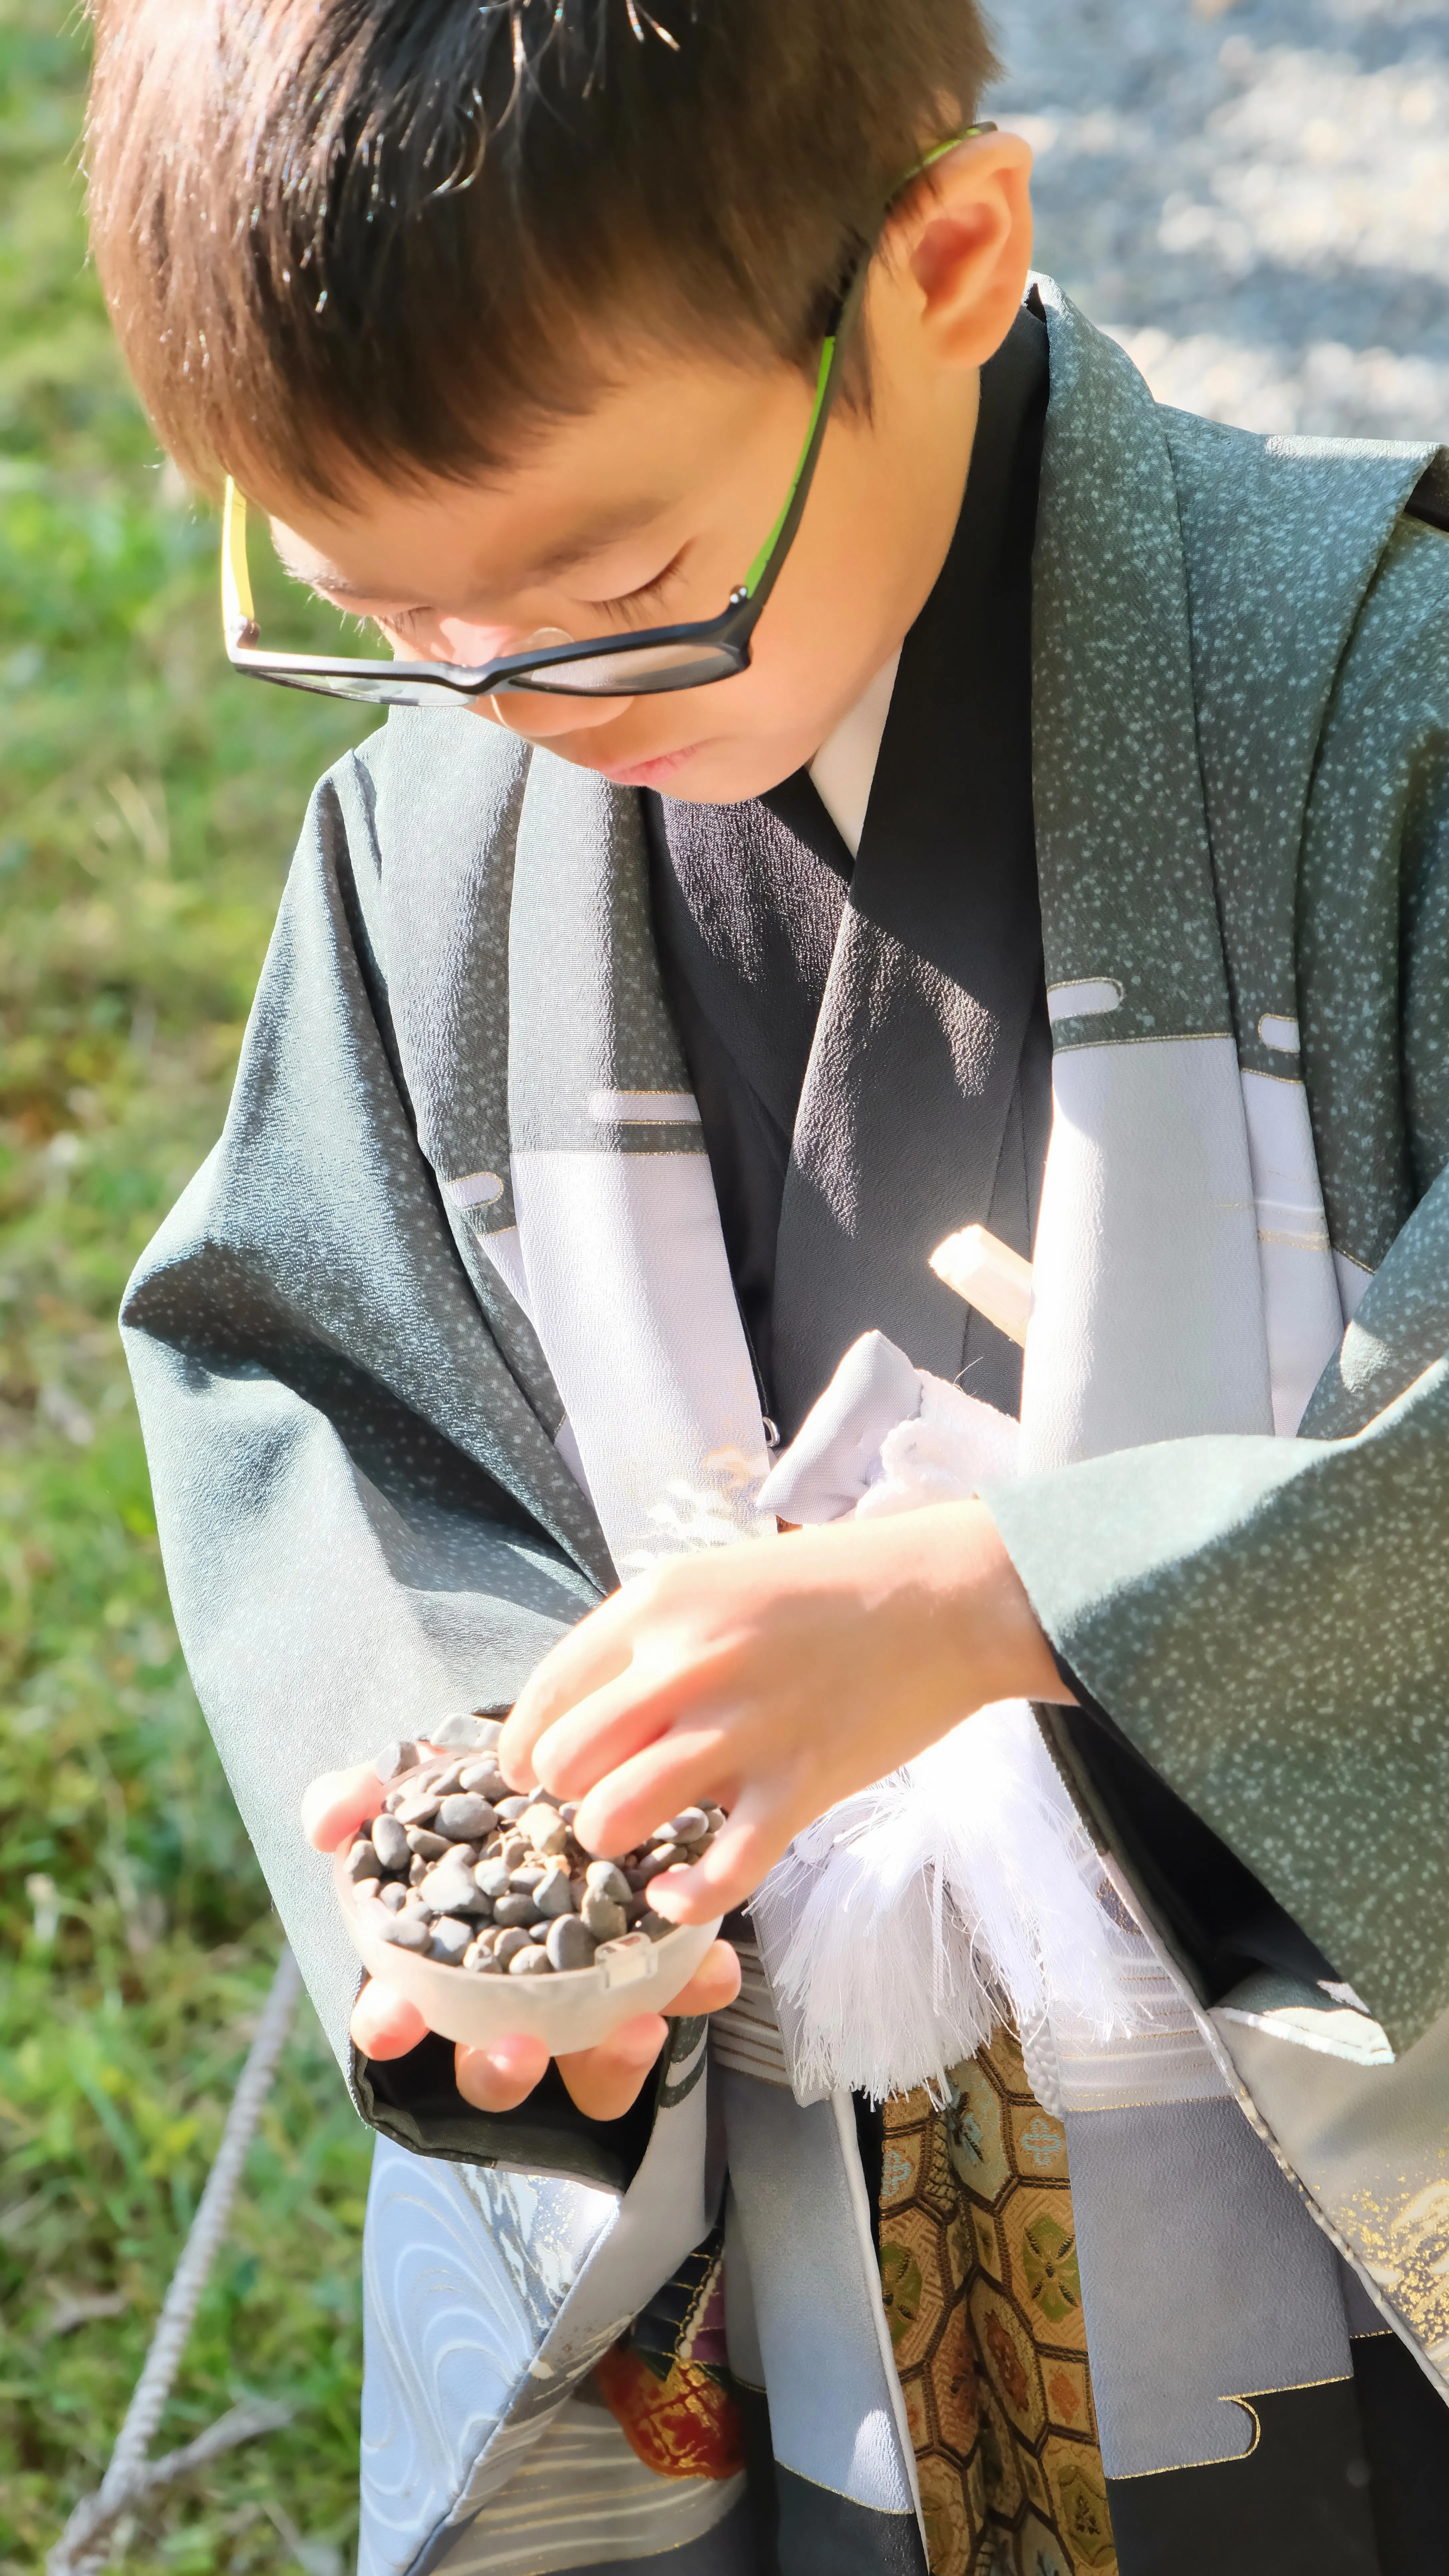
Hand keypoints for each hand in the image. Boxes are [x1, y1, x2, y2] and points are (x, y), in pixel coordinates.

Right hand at [302, 1748, 739, 2117]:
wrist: (571, 1773)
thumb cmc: (477, 1799)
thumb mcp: (412, 1786)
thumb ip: (356, 1797)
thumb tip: (330, 1818)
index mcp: (433, 1972)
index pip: (395, 2019)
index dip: (387, 2024)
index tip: (390, 2016)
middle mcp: (504, 2009)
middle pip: (491, 2073)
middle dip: (498, 2070)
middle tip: (516, 2049)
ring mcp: (583, 2007)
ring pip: (591, 2072)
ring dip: (608, 2058)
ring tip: (635, 2023)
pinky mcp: (655, 1984)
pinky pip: (673, 2006)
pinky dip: (690, 1990)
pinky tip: (710, 1966)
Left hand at [499, 1499, 1066, 1925]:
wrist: (945, 1595)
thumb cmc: (828, 1588)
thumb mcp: (715, 1582)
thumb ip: (650, 1642)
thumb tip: (591, 1714)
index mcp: (657, 1606)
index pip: (544, 1694)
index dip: (524, 1749)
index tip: (535, 1772)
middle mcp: (686, 1665)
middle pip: (564, 1763)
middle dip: (569, 1795)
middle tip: (601, 1796)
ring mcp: (742, 1730)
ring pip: (616, 1817)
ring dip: (614, 1841)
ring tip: (639, 1837)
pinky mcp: (798, 1787)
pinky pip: (717, 1873)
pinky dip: (683, 1900)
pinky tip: (675, 1894)